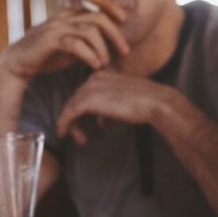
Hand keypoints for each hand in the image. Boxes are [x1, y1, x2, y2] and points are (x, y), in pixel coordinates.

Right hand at [0, 3, 129, 82]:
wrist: (18, 62)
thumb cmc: (47, 54)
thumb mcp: (71, 44)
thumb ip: (87, 39)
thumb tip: (110, 42)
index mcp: (69, 14)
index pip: (95, 0)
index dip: (112, 6)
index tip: (124, 20)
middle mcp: (64, 17)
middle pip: (98, 17)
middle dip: (116, 34)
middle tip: (125, 51)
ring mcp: (56, 28)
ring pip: (89, 30)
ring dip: (102, 48)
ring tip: (105, 62)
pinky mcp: (50, 42)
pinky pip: (75, 44)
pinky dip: (90, 55)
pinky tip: (95, 65)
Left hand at [55, 71, 170, 143]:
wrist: (154, 102)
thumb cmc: (144, 105)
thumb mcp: (123, 105)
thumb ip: (108, 113)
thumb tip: (101, 124)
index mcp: (102, 76)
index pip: (83, 94)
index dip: (80, 112)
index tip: (84, 127)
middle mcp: (93, 79)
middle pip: (75, 100)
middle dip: (75, 120)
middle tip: (81, 137)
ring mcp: (90, 88)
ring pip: (70, 107)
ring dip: (71, 125)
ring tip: (80, 140)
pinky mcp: (88, 100)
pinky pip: (69, 113)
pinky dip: (64, 124)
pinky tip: (62, 133)